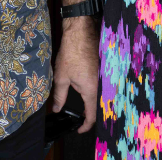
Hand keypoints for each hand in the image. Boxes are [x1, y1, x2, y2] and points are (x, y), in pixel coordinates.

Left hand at [52, 18, 99, 132]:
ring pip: (101, 95)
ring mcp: (104, 76)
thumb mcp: (61, 77)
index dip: (85, 126)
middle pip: (99, 106)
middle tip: (79, 119)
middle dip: (90, 115)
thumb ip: (59, 96)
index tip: (78, 129)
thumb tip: (56, 109)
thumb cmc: (71, 54)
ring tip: (83, 107)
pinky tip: (87, 91)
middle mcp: (101, 85)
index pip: (92, 115)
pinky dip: (96, 92)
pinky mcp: (104, 69)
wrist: (81, 32)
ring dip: (93, 103)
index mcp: (91, 90)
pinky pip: (102, 85)